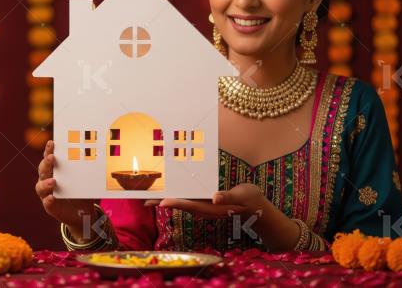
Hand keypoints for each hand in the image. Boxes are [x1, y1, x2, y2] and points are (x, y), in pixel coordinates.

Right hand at [35, 140, 95, 240]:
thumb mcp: (86, 179)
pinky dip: (48, 200)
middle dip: (46, 163)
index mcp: (55, 170)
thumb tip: (102, 155)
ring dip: (45, 183)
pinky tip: (52, 198)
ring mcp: (47, 193)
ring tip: (53, 181)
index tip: (52, 142)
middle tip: (52, 158)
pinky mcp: (49, 205)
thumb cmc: (81, 190)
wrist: (81, 212)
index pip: (49, 157)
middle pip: (43, 169)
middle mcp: (48, 179)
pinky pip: (46, 202)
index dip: (49, 150)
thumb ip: (90, 168)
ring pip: (40, 186)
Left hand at [145, 183, 263, 218]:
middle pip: (180, 205)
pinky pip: (189, 199)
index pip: (190, 205)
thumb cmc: (251, 200)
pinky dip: (178, 195)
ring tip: (151, 197)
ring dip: (167, 199)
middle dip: (163, 202)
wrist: (257, 207)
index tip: (161, 202)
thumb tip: (215, 198)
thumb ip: (228, 196)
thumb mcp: (242, 196)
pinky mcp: (207, 202)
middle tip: (145, 200)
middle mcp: (205, 208)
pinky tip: (171, 192)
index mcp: (212, 208)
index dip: (175, 203)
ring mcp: (205, 206)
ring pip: (182, 203)